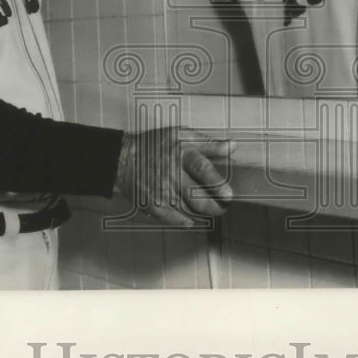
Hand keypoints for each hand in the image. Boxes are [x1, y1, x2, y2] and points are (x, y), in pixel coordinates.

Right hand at [114, 127, 235, 225]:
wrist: (124, 159)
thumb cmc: (156, 145)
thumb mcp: (182, 136)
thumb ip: (209, 143)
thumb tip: (232, 147)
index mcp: (181, 155)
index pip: (202, 169)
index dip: (217, 183)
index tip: (229, 194)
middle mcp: (172, 175)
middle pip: (198, 197)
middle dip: (216, 206)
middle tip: (225, 206)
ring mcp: (162, 193)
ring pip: (190, 211)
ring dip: (204, 213)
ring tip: (212, 208)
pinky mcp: (154, 206)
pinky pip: (177, 220)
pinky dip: (188, 221)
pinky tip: (193, 215)